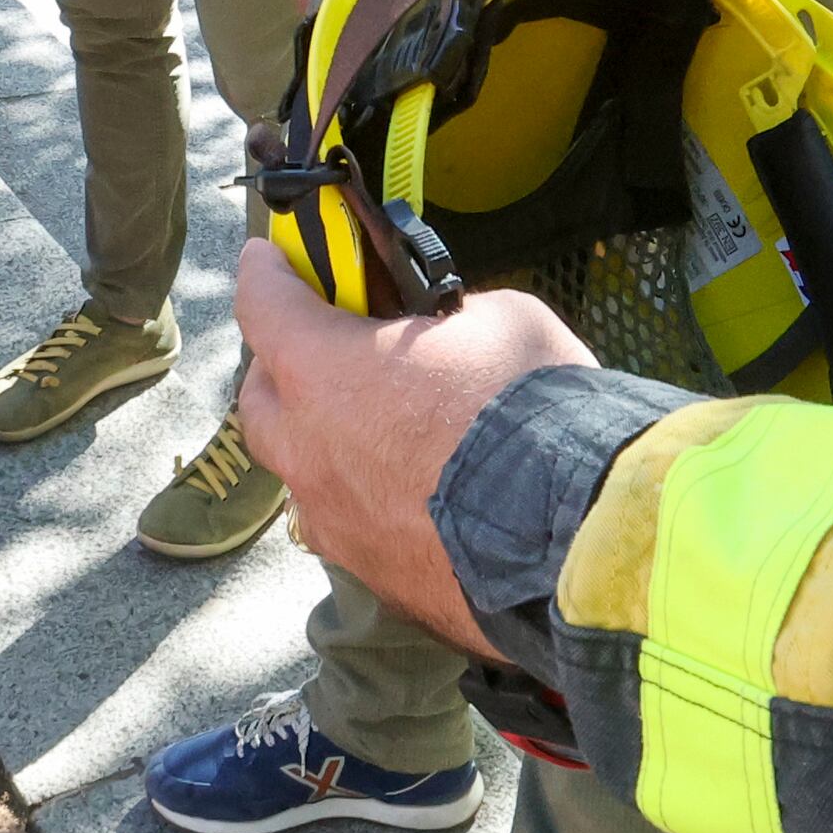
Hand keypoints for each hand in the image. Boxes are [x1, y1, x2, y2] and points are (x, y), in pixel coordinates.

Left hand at [234, 242, 592, 660]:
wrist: (573, 531)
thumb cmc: (530, 405)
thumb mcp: (497, 321)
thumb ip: (447, 321)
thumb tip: (444, 338)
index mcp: (323, 371)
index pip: (262, 305)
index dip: (265, 273)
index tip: (268, 257)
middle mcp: (307, 449)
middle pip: (260, 399)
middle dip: (281, 367)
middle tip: (319, 348)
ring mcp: (334, 521)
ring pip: (300, 472)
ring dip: (321, 442)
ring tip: (371, 430)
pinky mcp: (371, 575)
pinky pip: (347, 524)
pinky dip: (364, 498)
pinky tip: (407, 493)